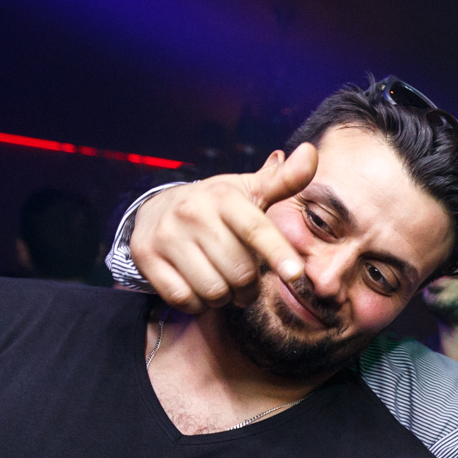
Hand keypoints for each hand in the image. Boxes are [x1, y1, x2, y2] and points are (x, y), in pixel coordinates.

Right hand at [130, 147, 318, 312]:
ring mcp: (166, 235)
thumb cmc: (216, 207)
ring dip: (224, 298)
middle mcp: (192, 212)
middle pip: (240, 272)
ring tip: (221, 282)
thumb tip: (310, 153)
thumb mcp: (248, 192)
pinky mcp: (147, 258)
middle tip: (245, 282)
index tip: (295, 274)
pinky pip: (186, 300)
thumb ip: (283, 181)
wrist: (155, 210)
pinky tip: (198, 288)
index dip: (278, 252)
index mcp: (223, 196)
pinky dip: (198, 304)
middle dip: (249, 288)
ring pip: (214, 291)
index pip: (256, 229)